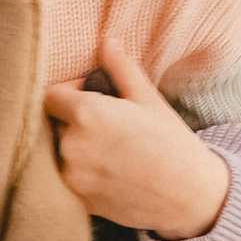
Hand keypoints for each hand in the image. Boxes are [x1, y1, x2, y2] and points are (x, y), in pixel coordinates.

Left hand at [46, 42, 230, 236]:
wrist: (190, 197)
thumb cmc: (172, 144)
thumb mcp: (149, 99)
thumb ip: (121, 68)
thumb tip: (107, 40)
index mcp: (87, 114)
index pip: (50, 95)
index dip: (69, 92)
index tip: (91, 97)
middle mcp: (71, 146)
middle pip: (52, 124)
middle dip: (71, 120)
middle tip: (105, 125)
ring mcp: (71, 177)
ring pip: (56, 152)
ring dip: (72, 147)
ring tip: (107, 149)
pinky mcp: (77, 200)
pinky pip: (64, 177)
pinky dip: (77, 171)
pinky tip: (107, 170)